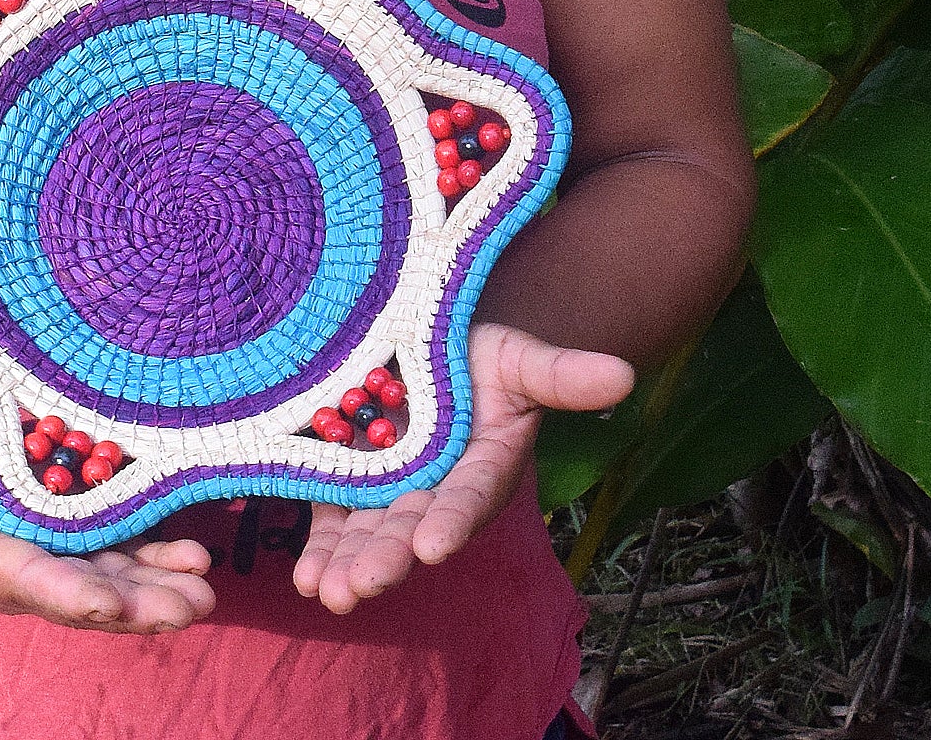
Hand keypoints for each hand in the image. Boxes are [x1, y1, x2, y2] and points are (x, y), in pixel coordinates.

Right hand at [0, 405, 217, 633]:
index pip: (28, 580)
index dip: (67, 592)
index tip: (108, 604)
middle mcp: (24, 570)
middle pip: (85, 594)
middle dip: (137, 605)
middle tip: (188, 608)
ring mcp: (56, 553)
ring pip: (114, 579)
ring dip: (159, 587)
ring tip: (204, 589)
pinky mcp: (79, 532)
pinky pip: (125, 551)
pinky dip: (159, 554)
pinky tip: (197, 552)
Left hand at [292, 323, 633, 614]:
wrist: (430, 338)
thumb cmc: (482, 352)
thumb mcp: (520, 357)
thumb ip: (563, 374)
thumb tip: (625, 376)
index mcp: (481, 468)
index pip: (468, 497)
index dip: (452, 519)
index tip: (432, 543)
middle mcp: (435, 488)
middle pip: (410, 526)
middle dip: (387, 556)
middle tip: (361, 584)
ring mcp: (389, 488)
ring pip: (369, 532)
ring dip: (348, 564)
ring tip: (327, 593)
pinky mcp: (348, 479)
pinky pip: (333, 517)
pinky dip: (320, 545)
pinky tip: (304, 579)